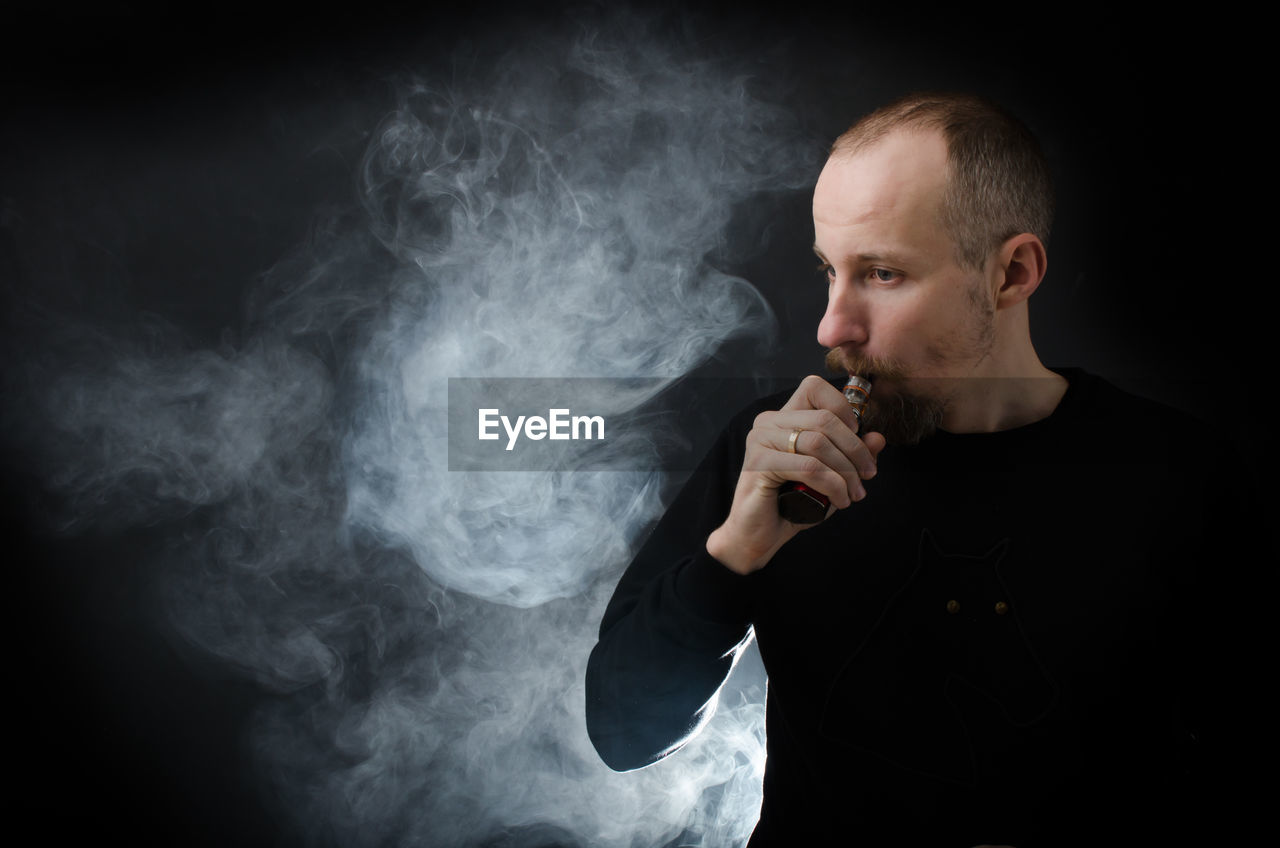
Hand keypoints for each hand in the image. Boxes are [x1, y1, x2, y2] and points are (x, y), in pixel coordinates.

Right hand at [706, 375, 884, 574]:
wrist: (760, 535)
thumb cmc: (793, 502)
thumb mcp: (832, 476)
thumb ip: (852, 455)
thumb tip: (878, 438)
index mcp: (784, 417)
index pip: (814, 386)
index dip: (843, 407)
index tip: (858, 436)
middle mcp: (768, 422)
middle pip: (825, 418)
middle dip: (855, 450)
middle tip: (867, 476)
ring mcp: (760, 440)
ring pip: (819, 443)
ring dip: (846, 472)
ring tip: (854, 494)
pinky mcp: (759, 464)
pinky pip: (809, 468)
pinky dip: (832, 485)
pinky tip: (839, 501)